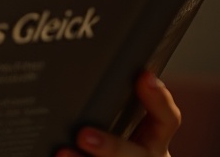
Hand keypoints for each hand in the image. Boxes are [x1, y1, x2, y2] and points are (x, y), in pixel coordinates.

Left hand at [56, 71, 180, 156]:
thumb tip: (81, 70)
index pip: (166, 120)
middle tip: (84, 135)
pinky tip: (53, 156)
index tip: (143, 76)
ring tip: (61, 153)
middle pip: (138, 156)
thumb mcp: (123, 123)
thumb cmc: (118, 141)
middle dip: (113, 147)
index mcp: (153, 141)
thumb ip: (112, 106)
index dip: (158, 99)